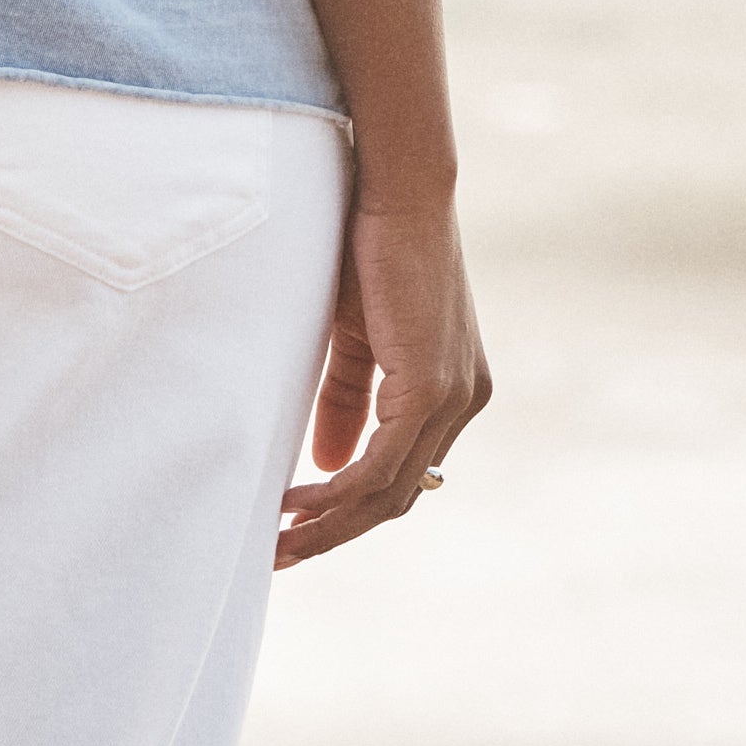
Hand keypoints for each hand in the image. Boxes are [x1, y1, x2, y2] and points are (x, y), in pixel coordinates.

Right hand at [275, 198, 490, 566]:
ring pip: (390, 492)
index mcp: (453, 390)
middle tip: (283, 553)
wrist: (398, 191)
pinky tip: (299, 500)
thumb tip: (327, 465)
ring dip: (332, 523)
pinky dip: (338, 491)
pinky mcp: (430, 388)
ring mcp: (452, 398)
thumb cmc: (373, 247)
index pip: (404, 471)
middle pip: (399, 495)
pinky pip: (381, 465)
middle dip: (337, 531)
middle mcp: (463, 402)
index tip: (302, 525)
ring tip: (281, 540)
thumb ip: (347, 398)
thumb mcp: (355, 334)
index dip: (352, 507)